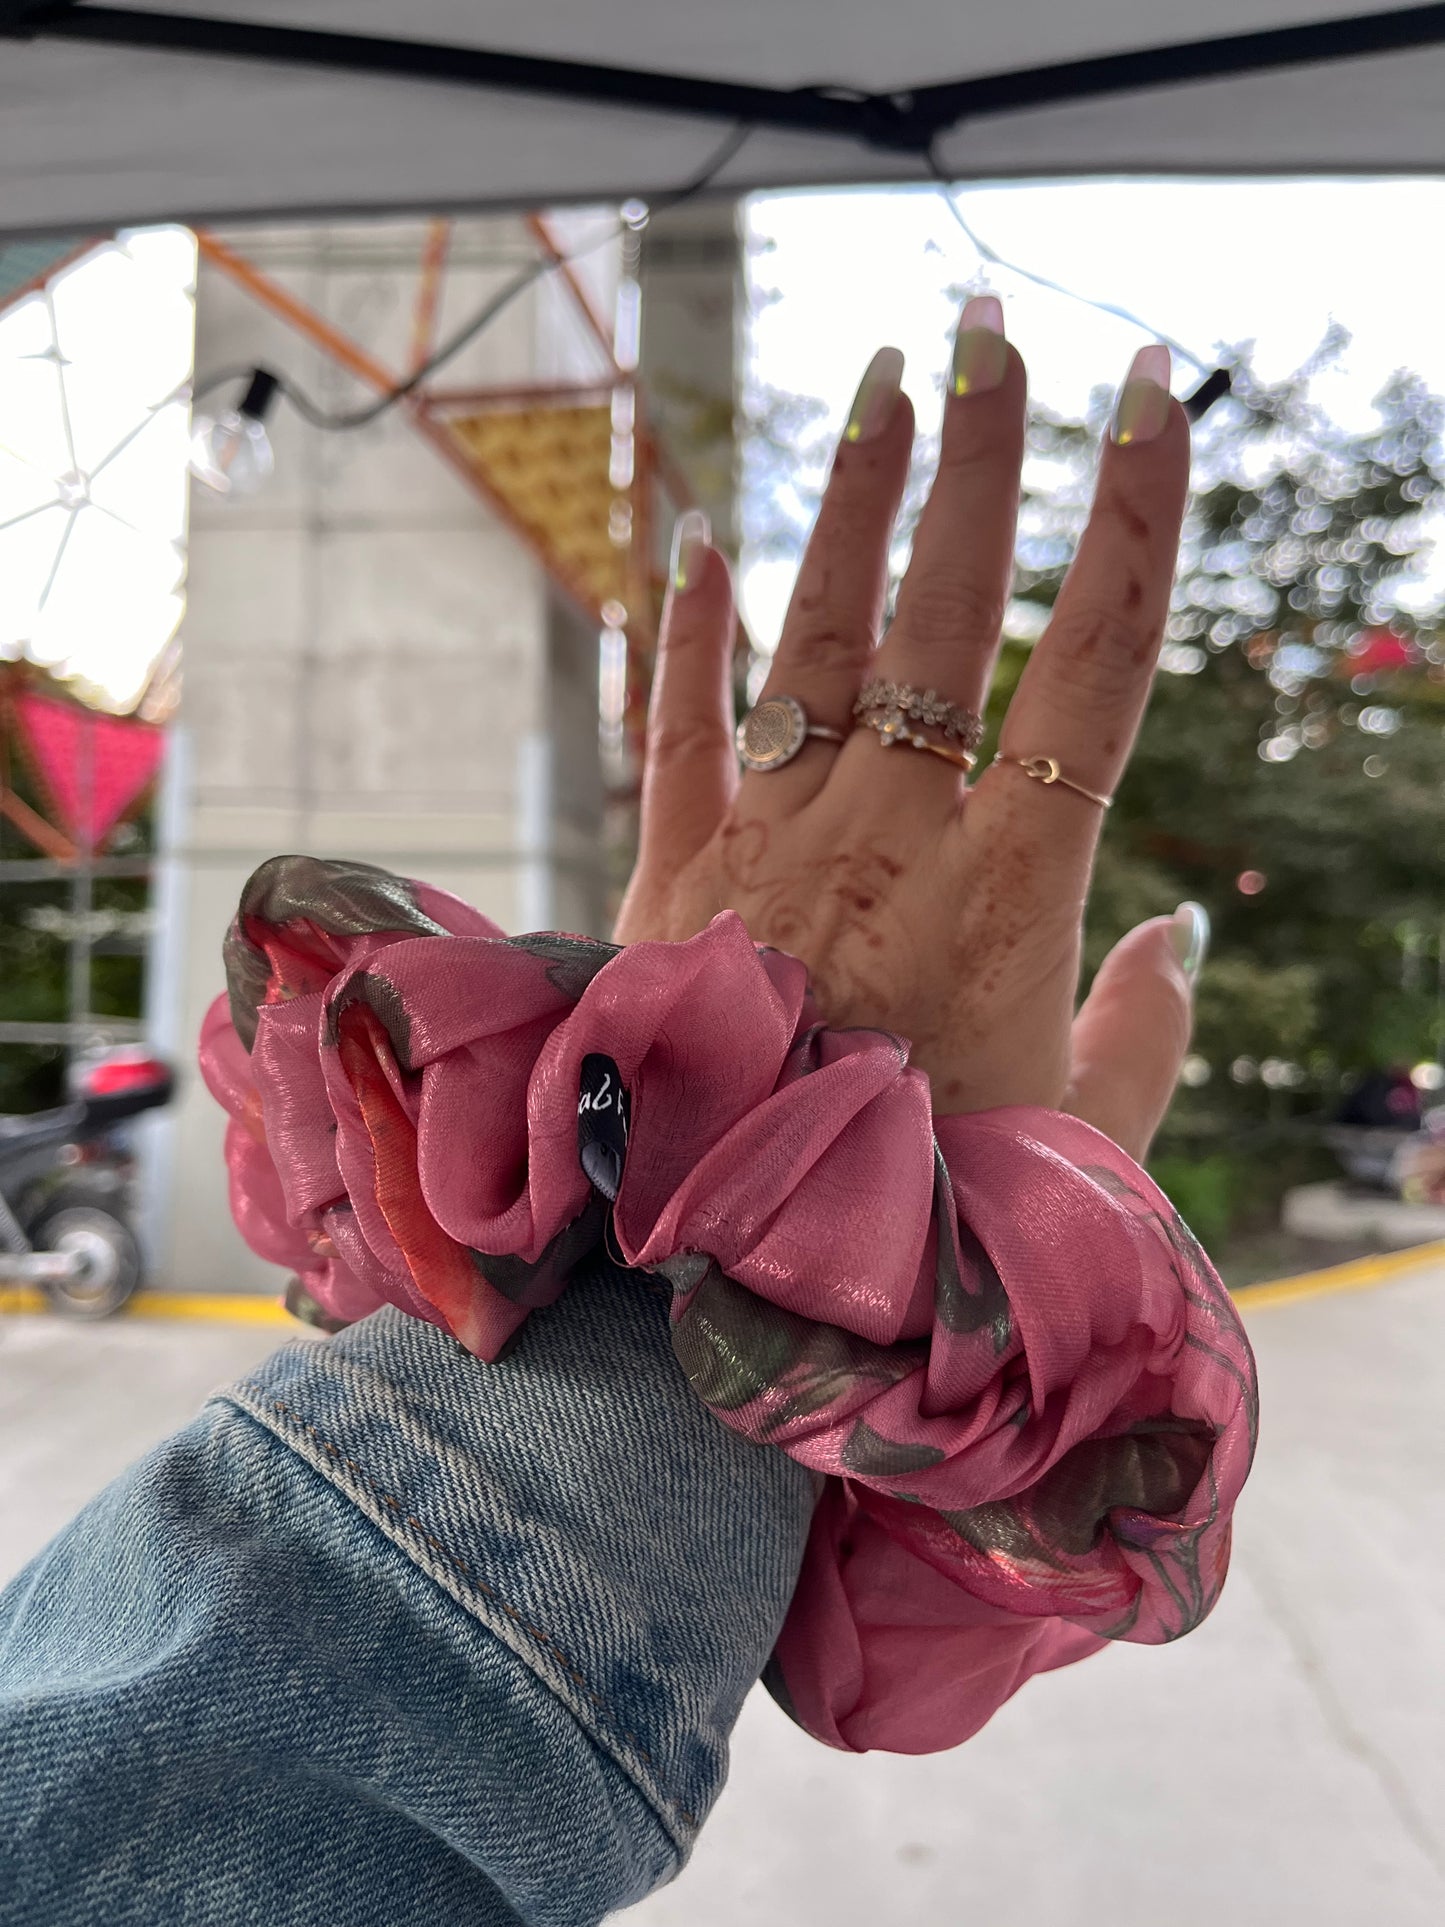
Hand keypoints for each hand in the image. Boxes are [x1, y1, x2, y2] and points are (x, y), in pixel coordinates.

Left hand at [615, 304, 1204, 1163]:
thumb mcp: (1077, 1148)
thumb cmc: (922, 1226)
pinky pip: (674, 731)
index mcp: (1009, 894)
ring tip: (888, 381)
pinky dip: (680, 636)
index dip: (1131, 518)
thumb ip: (1143, 1037)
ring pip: (821, 637)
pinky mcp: (664, 879)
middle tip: (1000, 330)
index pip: (1095, 667)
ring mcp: (766, 847)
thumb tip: (1181, 941)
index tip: (1153, 394)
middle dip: (984, 457)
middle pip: (951, 612)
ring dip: (858, 505)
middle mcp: (887, 839)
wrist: (723, 1281)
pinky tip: (694, 537)